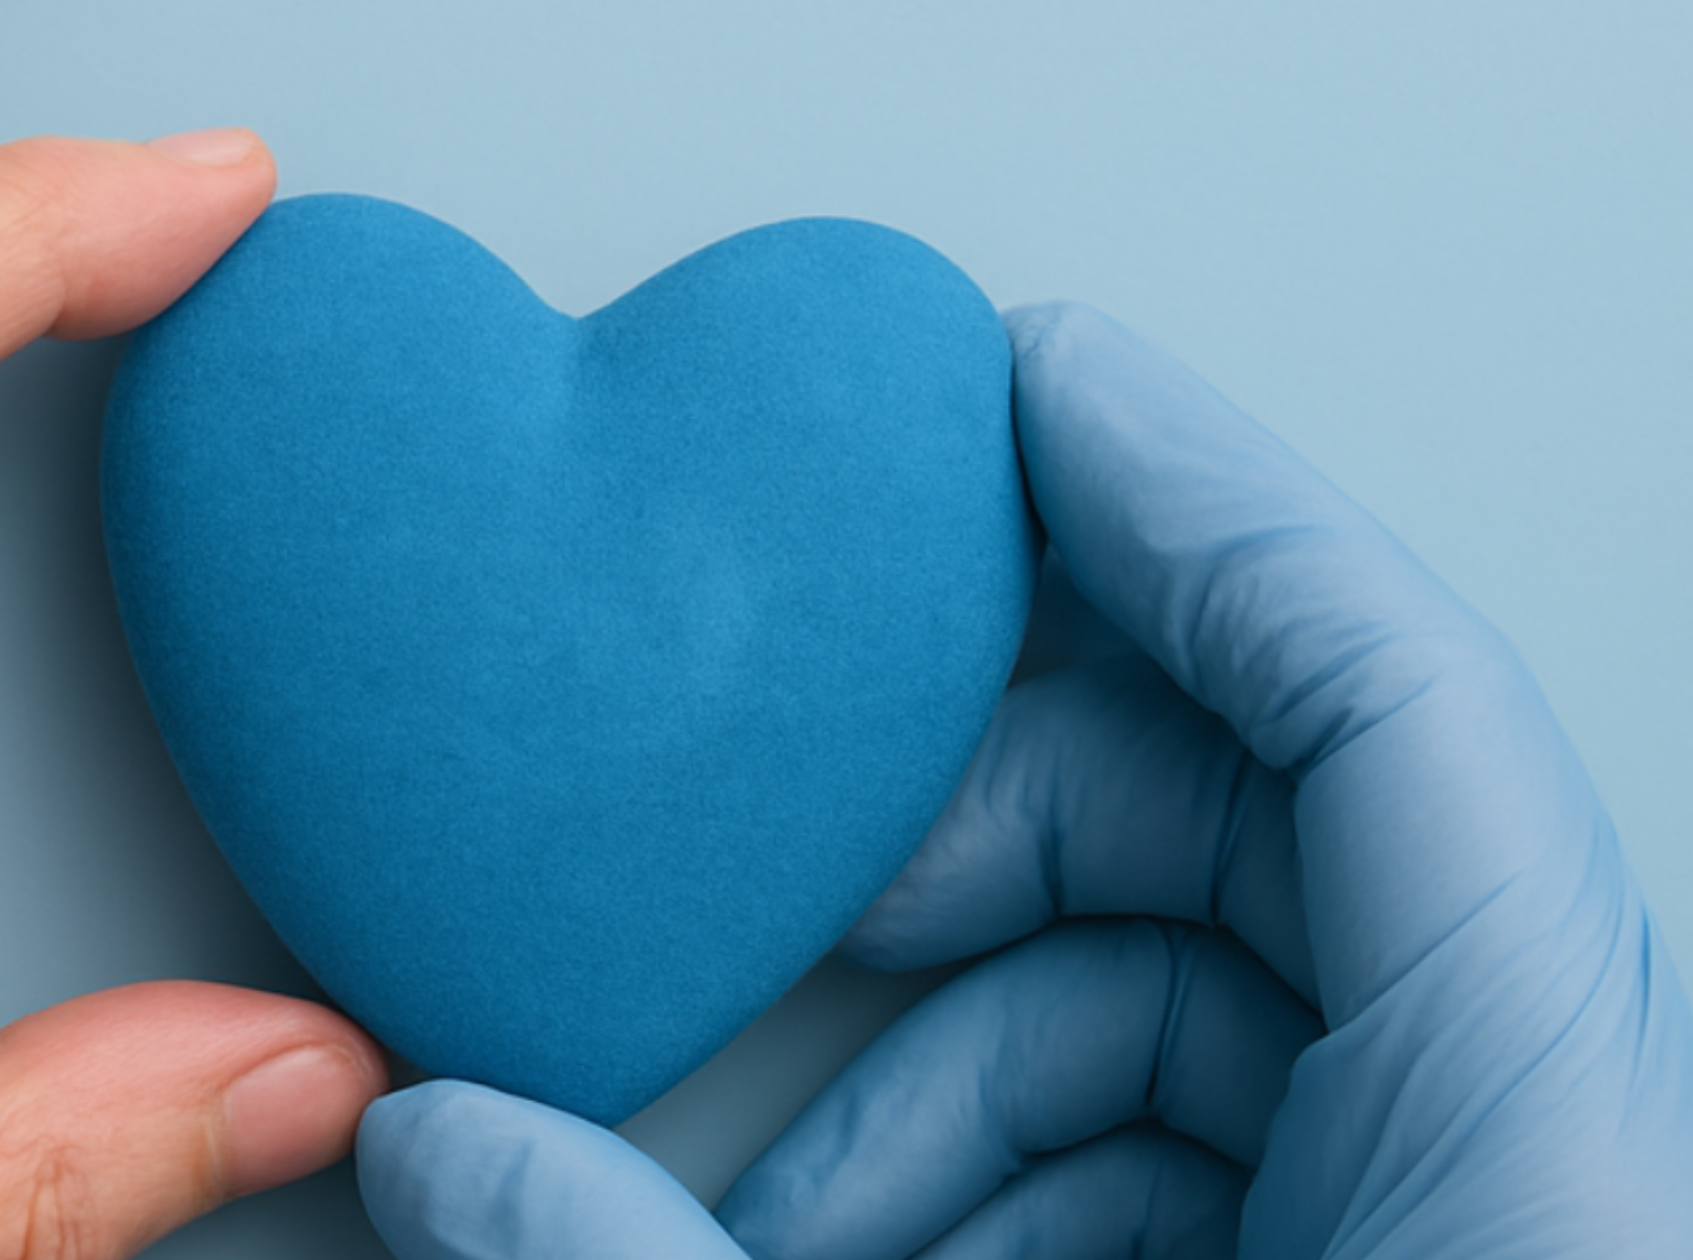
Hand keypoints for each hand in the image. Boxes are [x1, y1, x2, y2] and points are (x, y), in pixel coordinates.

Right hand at [356, 303, 1692, 1257]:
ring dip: (976, 1052)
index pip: (1391, 694)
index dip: (1193, 496)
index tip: (1014, 391)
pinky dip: (1032, 1159)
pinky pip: (1233, 1115)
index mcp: (1538, 1148)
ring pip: (1233, 976)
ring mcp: (1484, 1194)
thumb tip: (430, 1143)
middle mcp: (1551, 1143)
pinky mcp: (1418, 1253)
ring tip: (783, 1210)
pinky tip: (857, 1252)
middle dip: (1003, 823)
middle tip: (820, 864)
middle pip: (1287, 808)